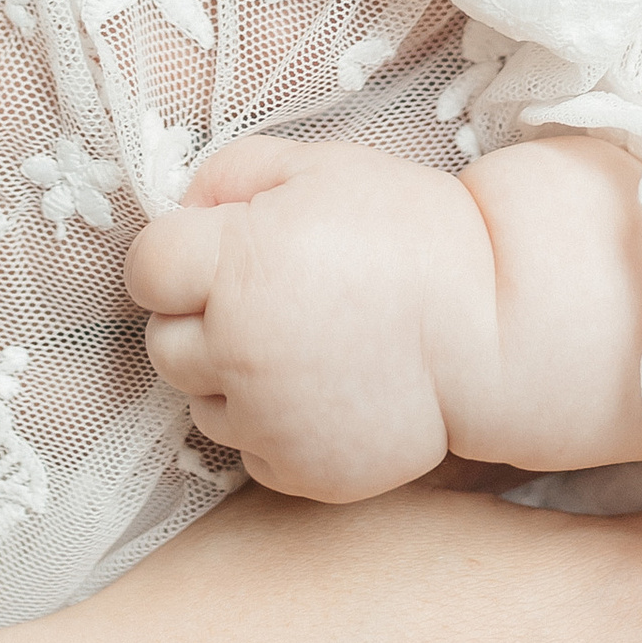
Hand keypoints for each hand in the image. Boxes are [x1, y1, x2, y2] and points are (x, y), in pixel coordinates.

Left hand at [127, 135, 483, 499]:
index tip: (220, 252)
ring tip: (304, 348)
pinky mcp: (299, 474)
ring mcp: (267, 423)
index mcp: (235, 267)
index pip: (145, 268)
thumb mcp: (320, 168)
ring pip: (202, 403)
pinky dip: (273, 429)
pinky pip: (250, 452)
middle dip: (200, 319)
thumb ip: (232, 174)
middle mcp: (237, 353)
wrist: (496, 328)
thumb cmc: (410, 235)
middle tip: (268, 300)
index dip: (179, 256)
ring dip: (232, 379)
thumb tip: (183, 208)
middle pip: (163, 343)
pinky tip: (325, 393)